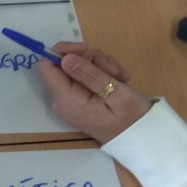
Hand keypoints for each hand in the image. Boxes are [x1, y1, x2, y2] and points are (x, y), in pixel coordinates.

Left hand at [36, 42, 151, 142]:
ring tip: (120, 77)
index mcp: (66, 99)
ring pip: (78, 65)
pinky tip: (119, 80)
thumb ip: (90, 75)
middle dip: (91, 59)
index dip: (62, 51)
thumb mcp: (115, 93)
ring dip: (101, 65)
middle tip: (114, 70)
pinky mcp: (78, 97)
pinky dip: (102, 72)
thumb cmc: (132, 118)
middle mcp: (61, 99)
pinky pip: (84, 75)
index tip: (85, 48)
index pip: (46, 66)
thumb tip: (64, 58)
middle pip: (65, 63)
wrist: (140, 137)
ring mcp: (69, 98)